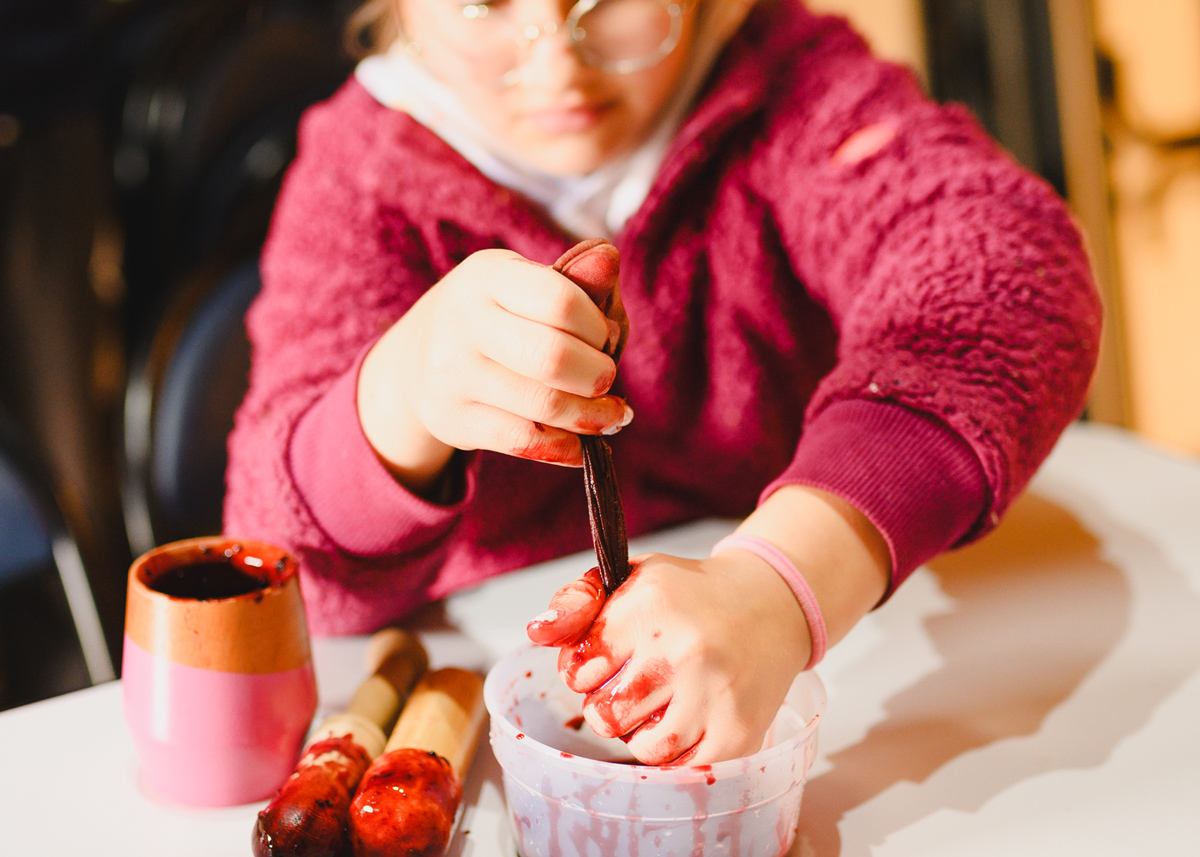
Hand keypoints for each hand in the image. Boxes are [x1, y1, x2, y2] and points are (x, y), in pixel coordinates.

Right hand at [357, 242, 631, 493]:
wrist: (419, 358)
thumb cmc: (499, 319)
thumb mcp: (530, 287)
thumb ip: (579, 281)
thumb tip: (608, 259)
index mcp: (487, 275)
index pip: (561, 300)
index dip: (597, 327)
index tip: (605, 337)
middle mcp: (461, 321)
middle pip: (554, 357)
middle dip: (598, 375)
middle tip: (607, 380)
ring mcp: (451, 374)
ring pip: (544, 404)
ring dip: (592, 417)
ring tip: (610, 416)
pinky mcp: (451, 419)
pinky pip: (523, 441)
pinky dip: (564, 448)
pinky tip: (581, 446)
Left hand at [526, 485, 891, 764]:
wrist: (770, 604)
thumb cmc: (690, 594)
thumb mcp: (630, 576)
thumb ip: (575, 602)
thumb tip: (537, 633)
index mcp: (649, 604)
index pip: (578, 668)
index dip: (584, 670)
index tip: (606, 660)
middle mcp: (683, 648)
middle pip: (604, 714)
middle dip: (608, 705)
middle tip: (632, 685)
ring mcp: (714, 693)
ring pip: (641, 747)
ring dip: (640, 733)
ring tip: (658, 705)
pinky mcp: (738, 730)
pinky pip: (681, 767)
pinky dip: (674, 752)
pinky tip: (684, 722)